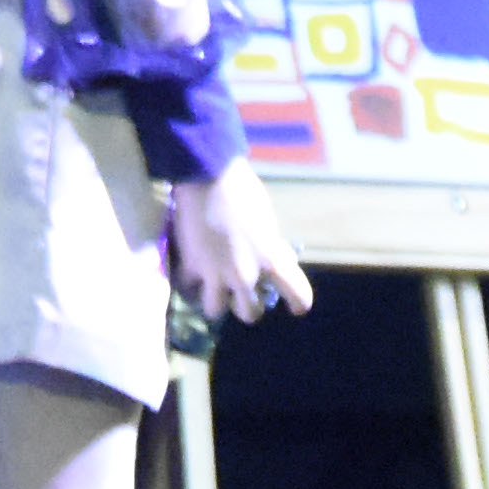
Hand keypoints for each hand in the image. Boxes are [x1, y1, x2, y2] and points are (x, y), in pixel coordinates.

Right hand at [161, 165, 310, 326]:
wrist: (208, 175)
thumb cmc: (244, 191)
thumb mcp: (269, 220)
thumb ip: (273, 247)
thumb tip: (279, 260)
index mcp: (272, 260)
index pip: (298, 296)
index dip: (298, 304)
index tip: (294, 307)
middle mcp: (246, 275)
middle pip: (251, 313)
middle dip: (248, 305)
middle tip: (244, 293)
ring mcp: (216, 274)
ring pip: (216, 311)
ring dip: (217, 300)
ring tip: (214, 288)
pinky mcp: (191, 267)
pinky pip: (189, 288)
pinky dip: (190, 283)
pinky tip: (192, 274)